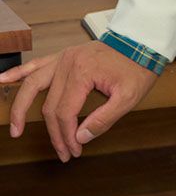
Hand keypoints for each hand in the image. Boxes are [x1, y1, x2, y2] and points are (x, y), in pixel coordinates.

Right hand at [0, 42, 159, 162]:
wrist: (141, 43)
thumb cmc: (136, 68)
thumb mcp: (129, 97)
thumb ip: (104, 119)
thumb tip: (79, 137)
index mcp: (82, 72)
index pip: (65, 114)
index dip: (67, 136)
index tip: (75, 151)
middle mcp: (68, 63)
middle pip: (50, 106)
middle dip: (55, 133)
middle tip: (64, 152)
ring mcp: (63, 57)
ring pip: (33, 85)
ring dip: (21, 109)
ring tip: (16, 130)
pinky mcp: (63, 56)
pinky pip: (35, 64)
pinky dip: (18, 73)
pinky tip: (2, 80)